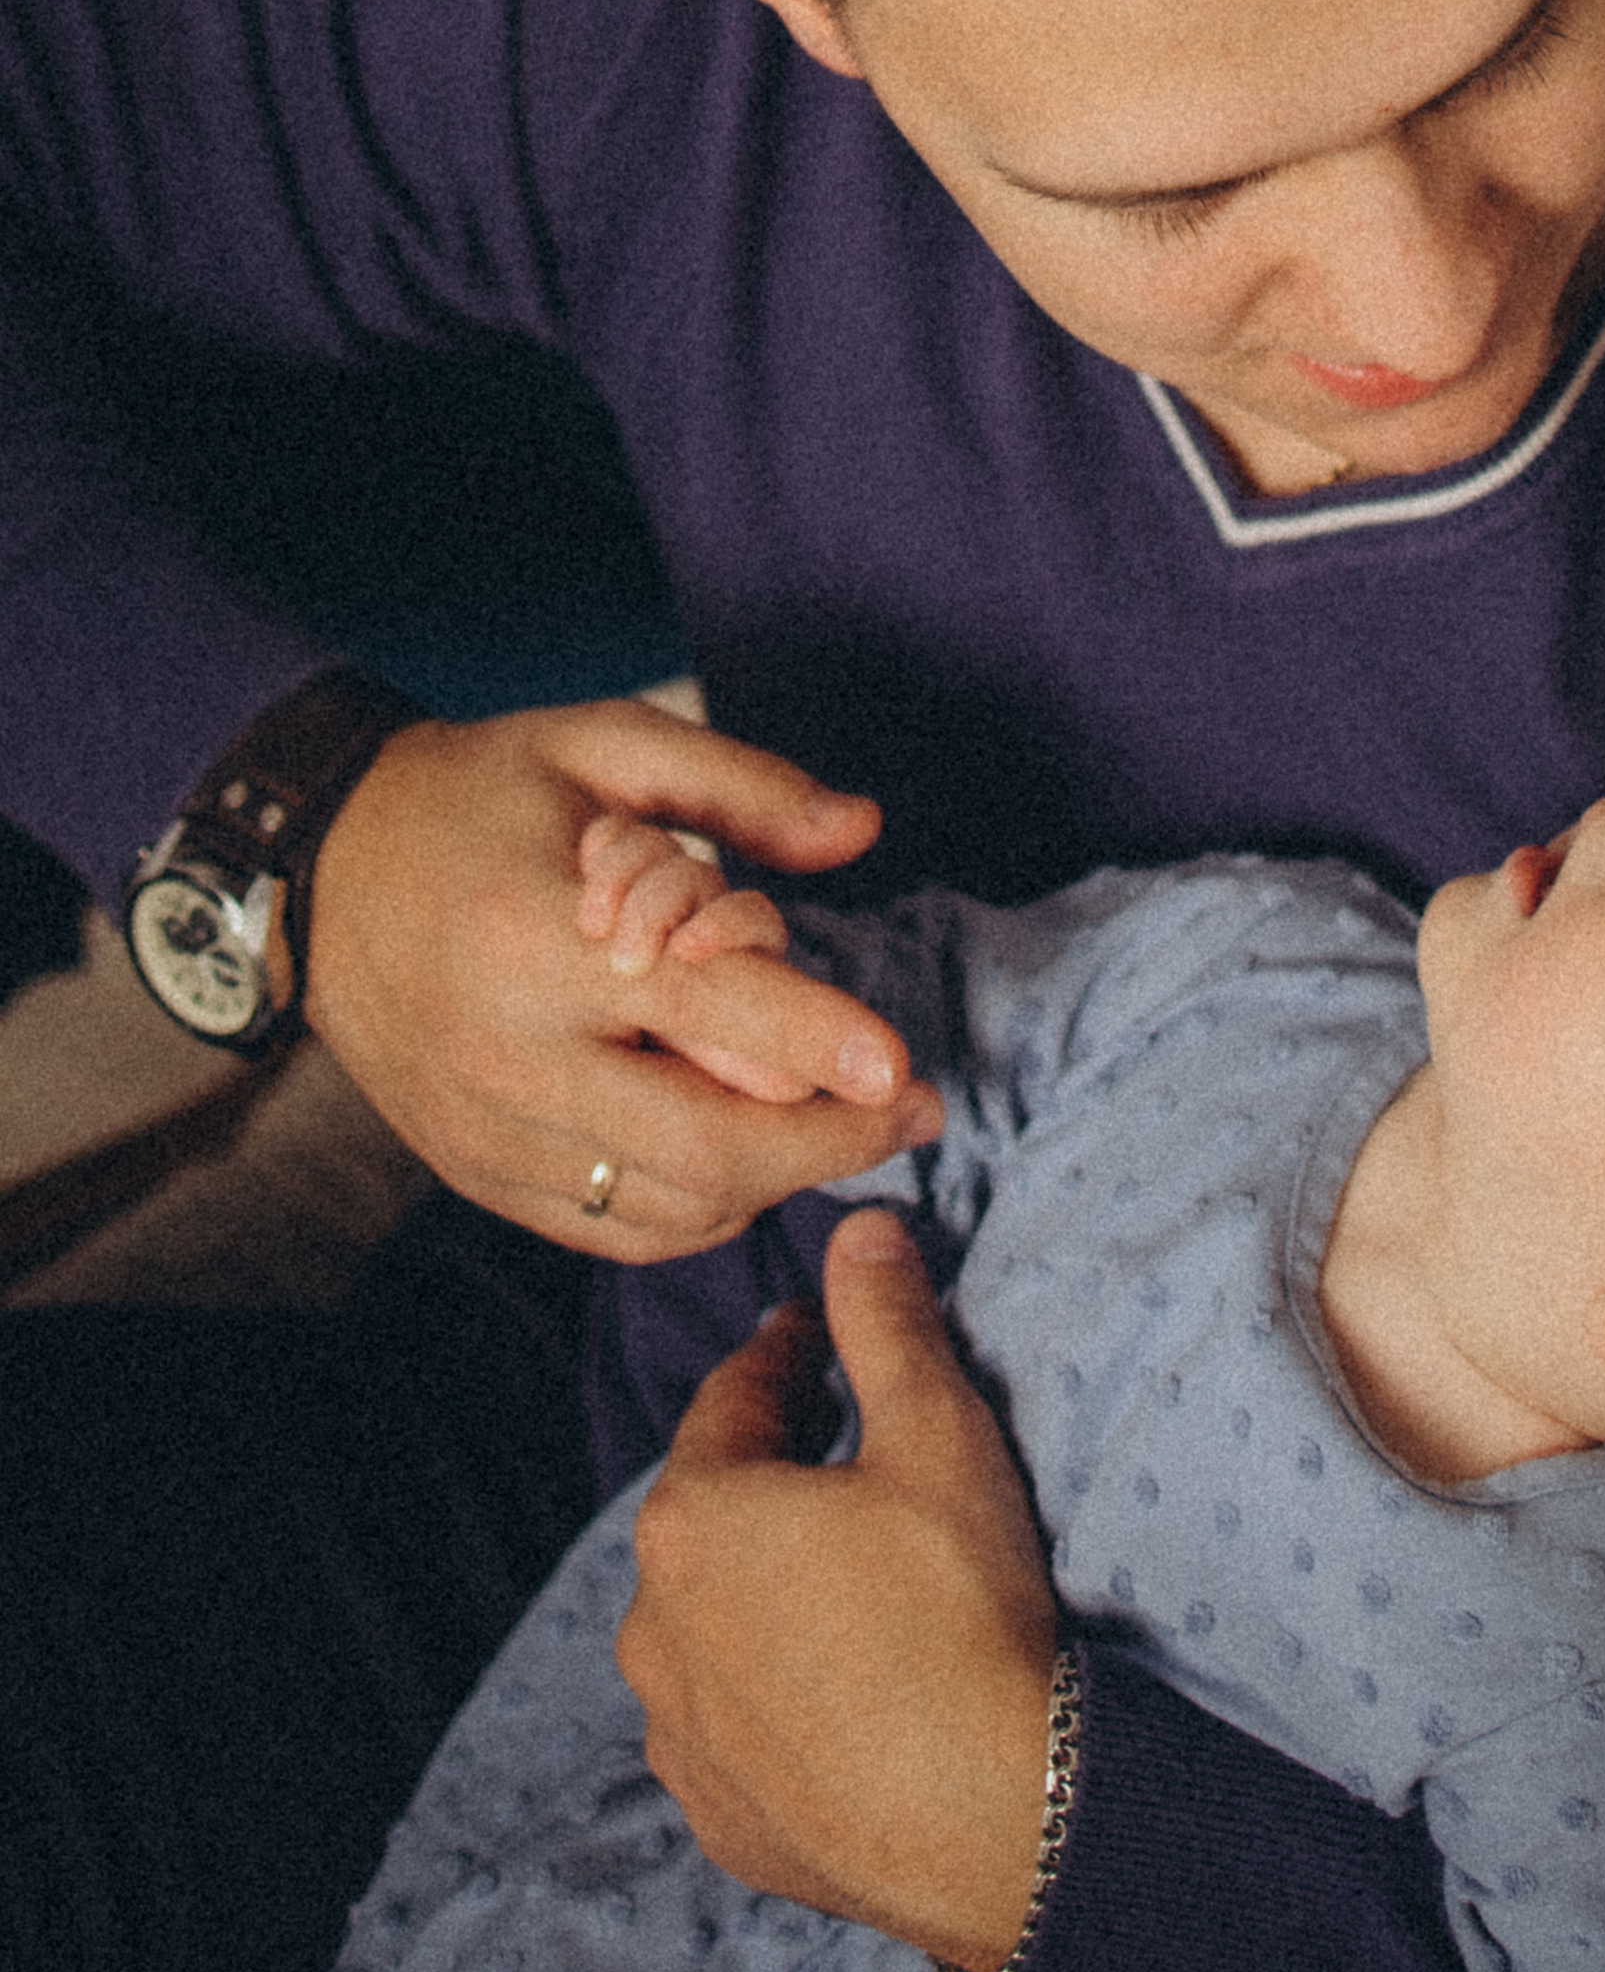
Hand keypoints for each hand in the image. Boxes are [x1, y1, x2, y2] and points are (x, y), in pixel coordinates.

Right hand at [301, 699, 944, 1253]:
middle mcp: (507, 1055)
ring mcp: (486, 1132)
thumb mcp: (602, 744)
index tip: (904, 1068)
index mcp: (535, 939)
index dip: (814, 1042)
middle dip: (829, 1144)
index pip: (702, 1011)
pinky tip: (755, 1157)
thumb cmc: (479, 795)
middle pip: (701, 1146)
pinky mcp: (477, 1174)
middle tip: (915, 1110)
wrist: (321, 873)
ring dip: (779, 1180)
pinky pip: (617, 1228)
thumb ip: (738, 787)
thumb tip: (863, 826)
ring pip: (670, 1206)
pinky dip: (705, 1208)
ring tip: (850, 1125)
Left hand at [621, 1206, 1059, 1971]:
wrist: (991, 1814)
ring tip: (839, 1567)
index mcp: (693, 1515)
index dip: (787, 1352)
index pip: (735, 1397)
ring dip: (759, 1582)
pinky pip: (727, 1718)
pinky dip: (767, 1683)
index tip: (821, 1331)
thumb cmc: (959, 1608)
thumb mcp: (936, 1435)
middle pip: (711, 1511)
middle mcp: (653, 1622)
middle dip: (770, 1467)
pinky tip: (835, 1676)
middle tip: (841, 1440)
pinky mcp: (714, 1812)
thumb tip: (859, 1226)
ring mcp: (675, 1730)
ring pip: (708, 1620)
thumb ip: (884, 1322)